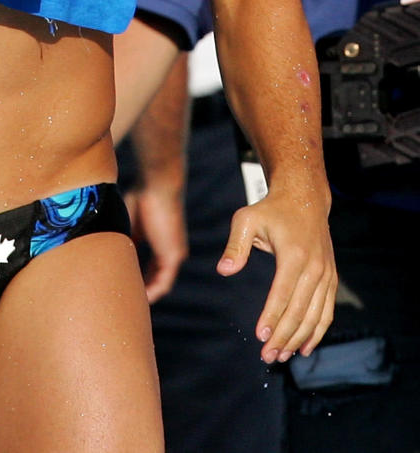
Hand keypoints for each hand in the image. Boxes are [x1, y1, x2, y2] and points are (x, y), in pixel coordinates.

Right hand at [124, 183, 187, 303]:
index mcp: (159, 243)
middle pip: (154, 279)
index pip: (147, 268)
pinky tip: (138, 299)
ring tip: (128, 305)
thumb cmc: (142, 196)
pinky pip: (163, 282)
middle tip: (122, 302)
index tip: (122, 288)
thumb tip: (109, 256)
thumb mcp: (130, 224)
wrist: (157, 185)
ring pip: (158, 283)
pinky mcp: (173, 255)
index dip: (136, 280)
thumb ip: (125, 241)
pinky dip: (152, 292)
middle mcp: (168, 251)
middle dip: (140, 291)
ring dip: (145, 295)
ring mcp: (173, 254)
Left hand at [217, 186, 335, 363]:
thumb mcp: (246, 219)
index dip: (272, 318)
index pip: (282, 294)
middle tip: (268, 356)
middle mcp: (314, 267)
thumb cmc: (271, 210)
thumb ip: (235, 246)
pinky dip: (317, 332)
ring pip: (315, 316)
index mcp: (294, 255)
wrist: (305, 198)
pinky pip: (327, 311)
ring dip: (299, 339)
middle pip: (299, 311)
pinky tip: (305, 348)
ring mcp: (326, 274)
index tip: (260, 337)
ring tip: (281, 356)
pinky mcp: (331, 278)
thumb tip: (224, 270)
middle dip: (283, 336)